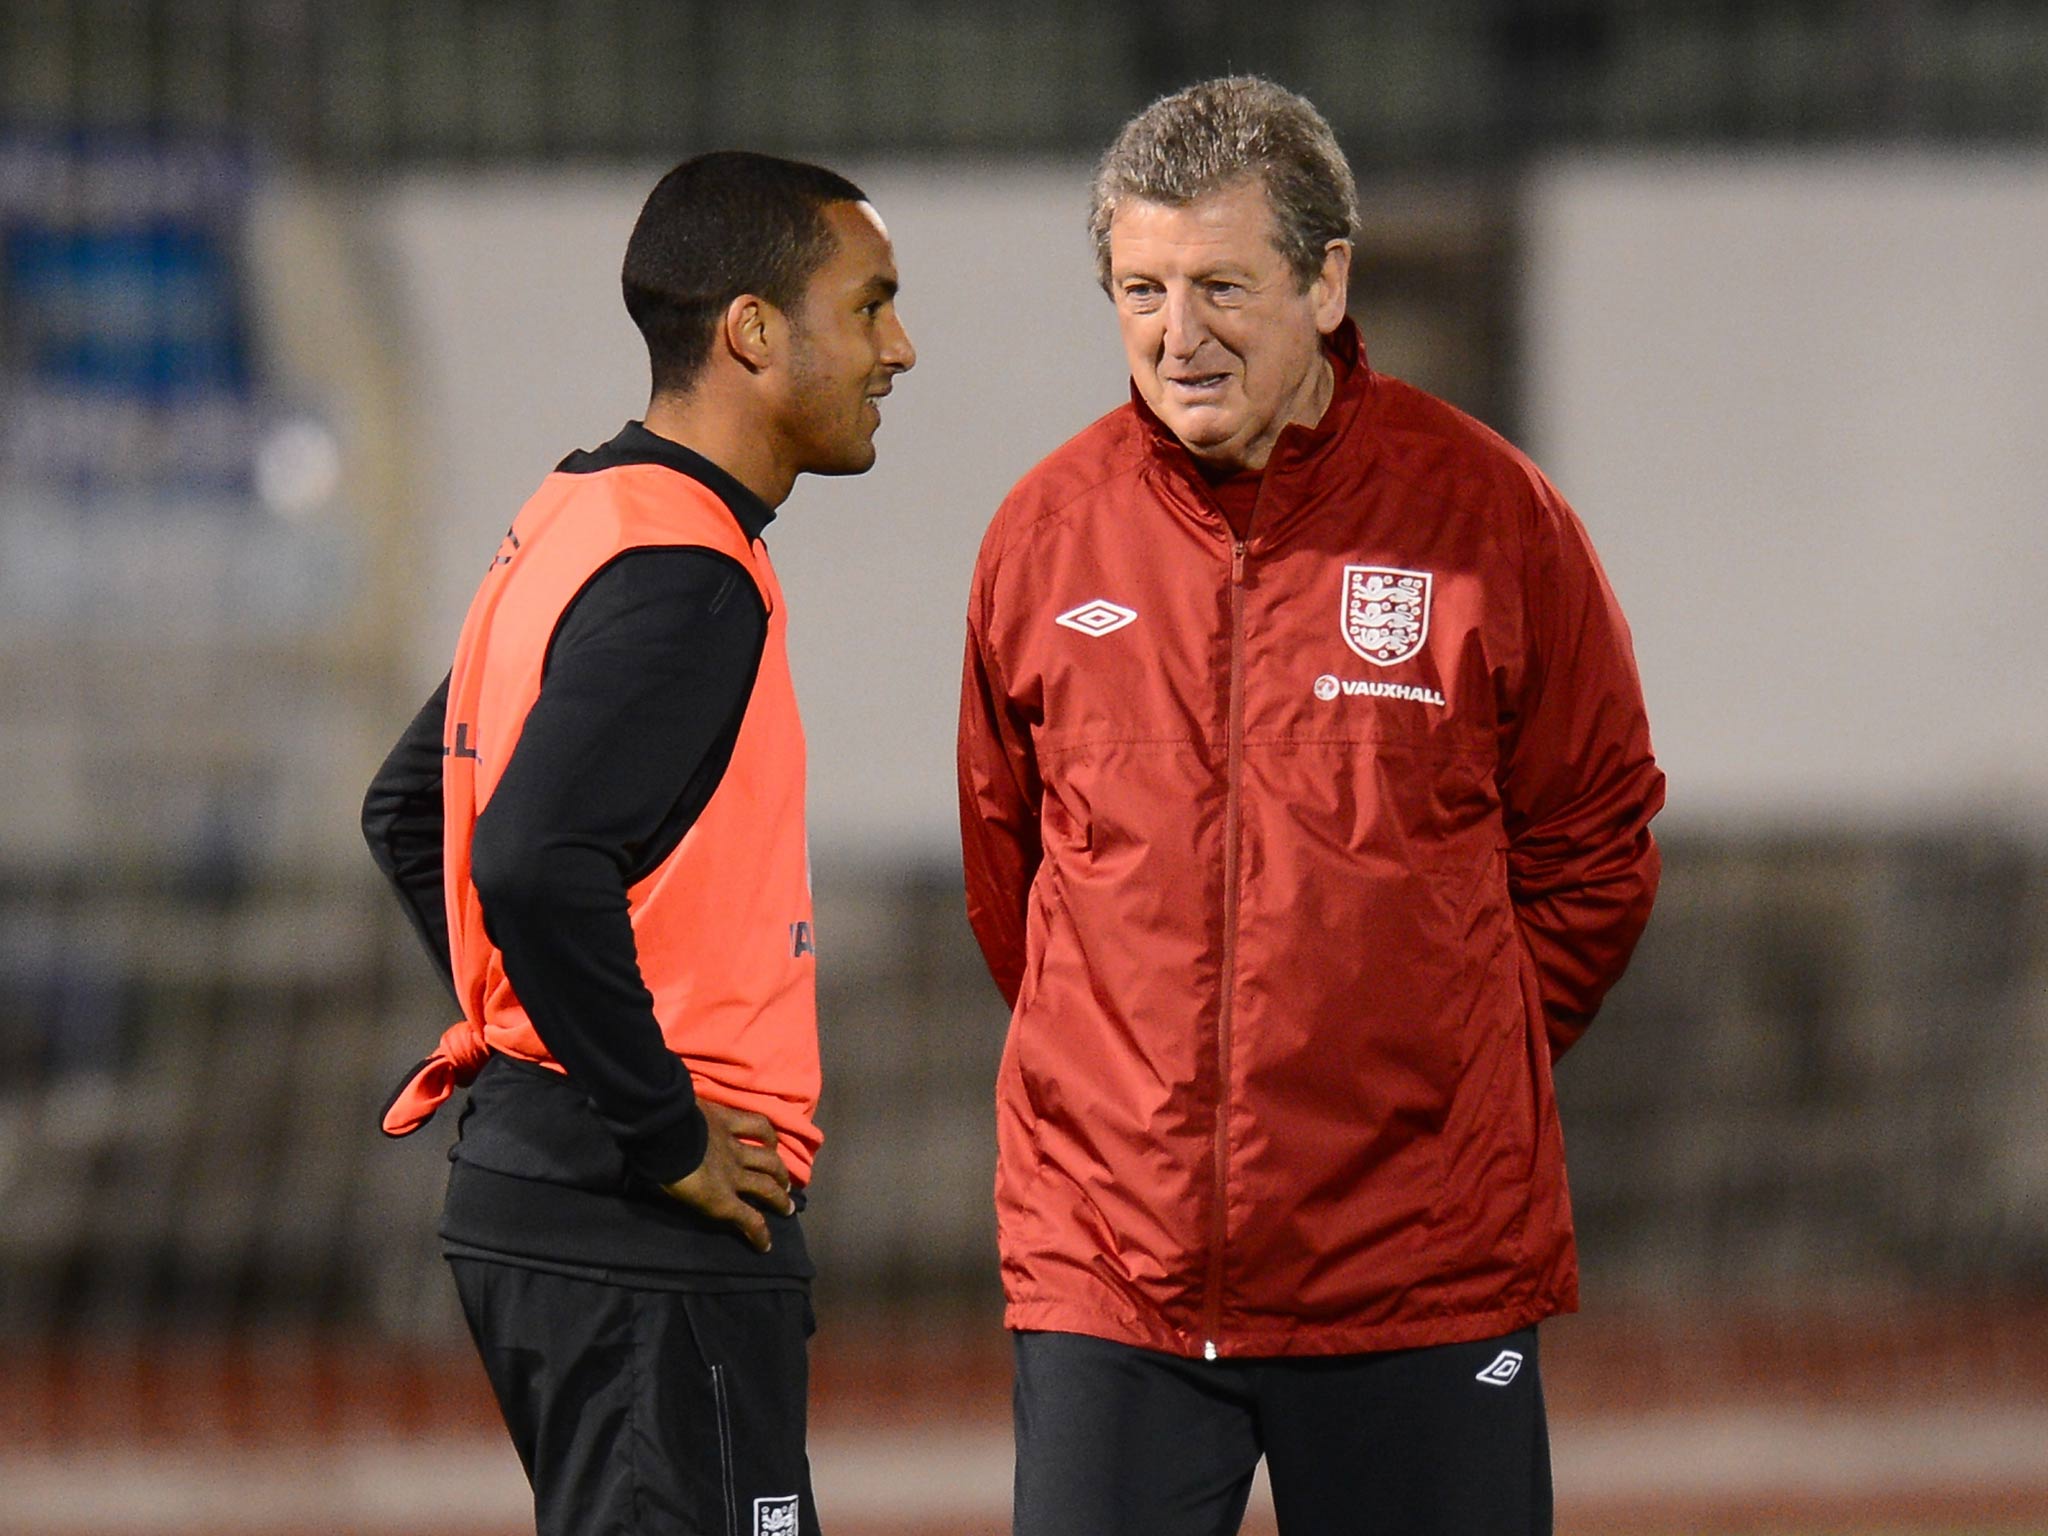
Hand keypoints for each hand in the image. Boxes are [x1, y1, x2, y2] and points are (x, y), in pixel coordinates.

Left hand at [659, 1100, 793, 1252]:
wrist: (661, 1135)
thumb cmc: (661, 1170)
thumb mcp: (678, 1196)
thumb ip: (699, 1198)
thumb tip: (706, 1197)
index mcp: (719, 1199)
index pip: (749, 1221)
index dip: (761, 1235)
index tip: (766, 1245)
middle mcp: (734, 1176)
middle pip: (767, 1189)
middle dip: (780, 1201)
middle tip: (788, 1207)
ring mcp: (735, 1148)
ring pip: (769, 1162)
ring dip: (781, 1172)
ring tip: (785, 1179)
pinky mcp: (730, 1121)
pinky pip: (758, 1126)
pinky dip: (769, 1135)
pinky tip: (772, 1141)